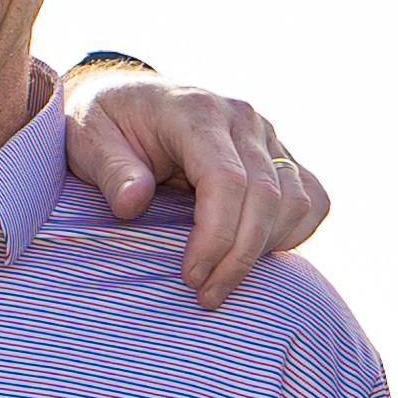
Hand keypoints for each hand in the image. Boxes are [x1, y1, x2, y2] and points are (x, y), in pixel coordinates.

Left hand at [60, 69, 330, 306]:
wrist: (128, 101)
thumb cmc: (104, 124)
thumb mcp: (86, 139)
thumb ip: (111, 170)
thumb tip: (134, 203)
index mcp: (196, 111)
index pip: (228, 180)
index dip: (216, 236)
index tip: (191, 277)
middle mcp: (242, 119)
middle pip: (265, 198)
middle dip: (238, 258)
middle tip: (205, 296)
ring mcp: (267, 136)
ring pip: (294, 202)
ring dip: (265, 251)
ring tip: (223, 280)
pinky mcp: (280, 155)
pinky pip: (310, 199)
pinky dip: (292, 234)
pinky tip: (254, 254)